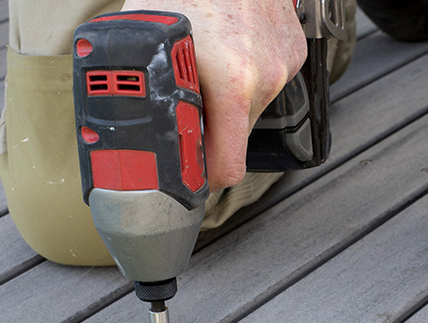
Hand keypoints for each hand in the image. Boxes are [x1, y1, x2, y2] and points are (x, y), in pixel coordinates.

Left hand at [121, 0, 306, 189]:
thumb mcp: (152, 40)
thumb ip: (151, 89)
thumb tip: (132, 128)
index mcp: (231, 86)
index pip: (228, 168)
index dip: (204, 177)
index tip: (191, 178)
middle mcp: (263, 79)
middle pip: (234, 137)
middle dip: (210, 129)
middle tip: (187, 106)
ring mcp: (283, 65)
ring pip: (251, 108)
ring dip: (228, 100)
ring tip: (210, 66)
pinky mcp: (295, 52)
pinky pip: (268, 82)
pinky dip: (249, 76)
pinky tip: (232, 50)